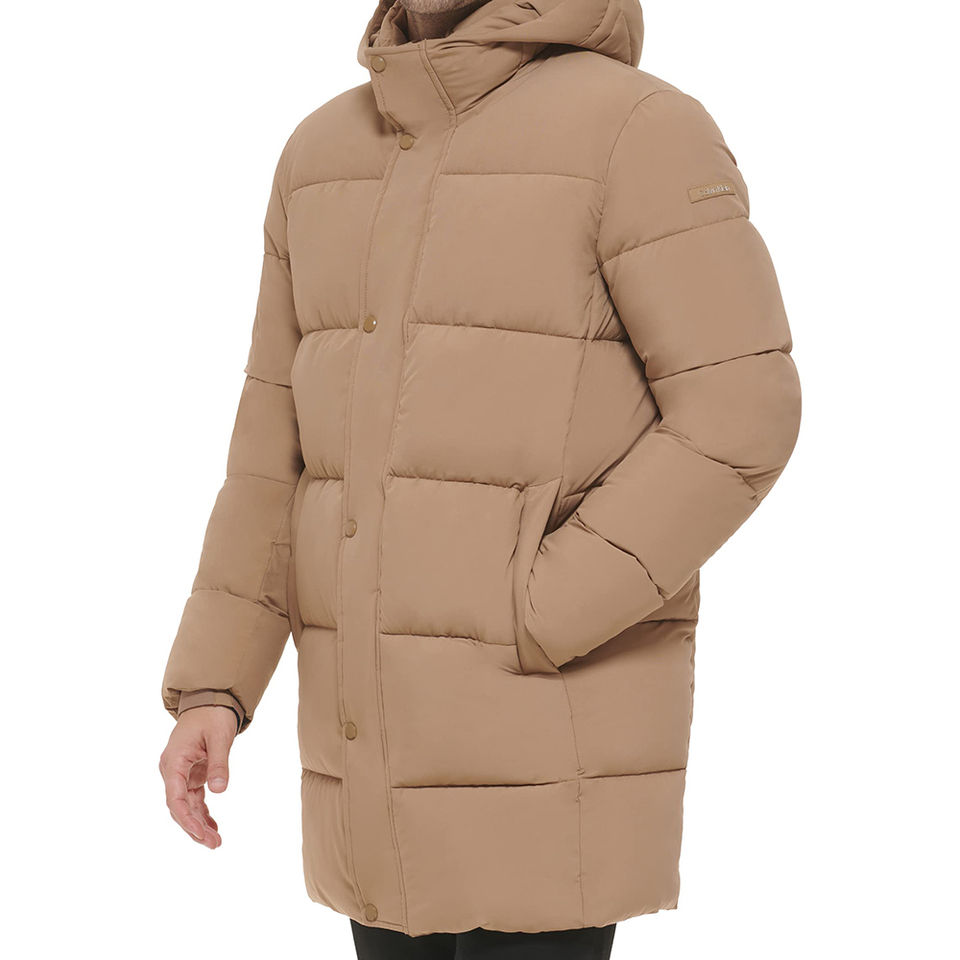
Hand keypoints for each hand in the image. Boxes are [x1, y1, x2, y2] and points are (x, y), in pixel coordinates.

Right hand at [159, 705, 236, 848]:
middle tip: (214, 844)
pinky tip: (214, 827)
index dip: (187, 819)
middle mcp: (172, 770)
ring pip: (186, 806)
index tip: (201, 834)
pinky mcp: (190, 774)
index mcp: (174, 761)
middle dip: (195, 827)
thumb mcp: (219, 737)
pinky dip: (203, 813)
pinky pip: (194, 799)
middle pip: (179, 807)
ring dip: (199, 824)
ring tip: (216, 842)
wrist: (210, 699)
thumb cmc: (213, 715)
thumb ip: (219, 763)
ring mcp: (180, 773)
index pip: (174, 798)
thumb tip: (219, 790)